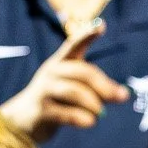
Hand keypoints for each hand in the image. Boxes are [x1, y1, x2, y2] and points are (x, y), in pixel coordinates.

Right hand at [0, 23, 126, 139]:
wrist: (24, 120)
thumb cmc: (57, 100)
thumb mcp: (74, 88)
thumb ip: (97, 89)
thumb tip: (122, 95)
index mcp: (61, 62)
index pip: (74, 45)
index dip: (87, 35)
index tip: (102, 25)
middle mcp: (52, 72)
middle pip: (83, 73)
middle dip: (105, 85)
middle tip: (123, 97)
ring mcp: (44, 90)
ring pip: (75, 92)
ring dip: (94, 104)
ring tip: (101, 114)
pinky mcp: (41, 111)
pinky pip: (67, 113)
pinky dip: (82, 118)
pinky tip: (90, 122)